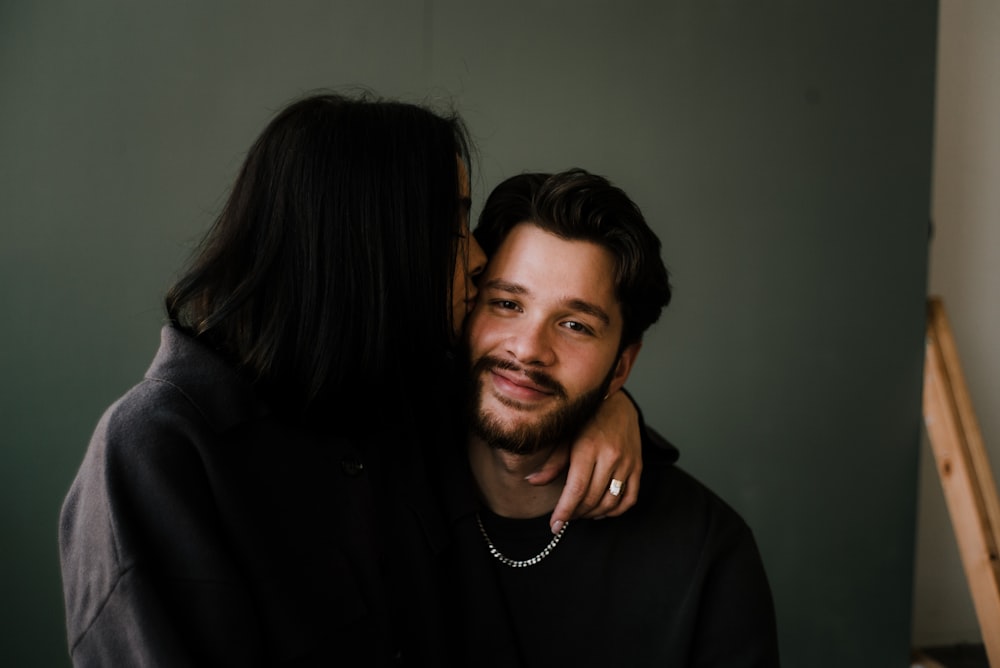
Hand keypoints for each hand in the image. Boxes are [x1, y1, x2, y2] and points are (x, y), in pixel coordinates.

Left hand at [526, 389, 641, 532]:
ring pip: (611, 502)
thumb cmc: (586, 419)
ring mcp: (627, 462)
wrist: (616, 402)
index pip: (576, 489)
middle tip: (565, 517)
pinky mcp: (638, 465)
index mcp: (588, 448)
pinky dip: (616, 510)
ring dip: (593, 513)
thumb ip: (552, 462)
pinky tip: (602, 510)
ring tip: (580, 513)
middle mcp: (610, 457)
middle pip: (592, 498)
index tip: (555, 526)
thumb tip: (532, 481)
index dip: (564, 511)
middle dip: (576, 513)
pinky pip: (630, 497)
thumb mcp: (565, 436)